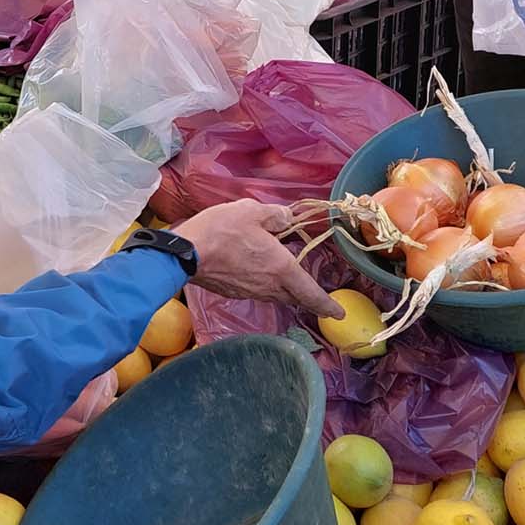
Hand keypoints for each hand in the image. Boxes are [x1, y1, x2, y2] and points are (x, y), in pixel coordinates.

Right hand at [172, 200, 344, 318]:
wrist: (185, 253)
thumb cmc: (221, 230)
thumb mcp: (251, 211)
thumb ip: (275, 215)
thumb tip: (289, 218)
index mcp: (281, 268)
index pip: (311, 293)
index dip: (327, 305)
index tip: (338, 313)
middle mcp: (269, 286)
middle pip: (295, 298)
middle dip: (309, 300)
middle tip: (320, 300)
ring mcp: (250, 291)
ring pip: (276, 296)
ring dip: (287, 292)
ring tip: (290, 282)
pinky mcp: (234, 292)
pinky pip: (258, 291)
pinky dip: (266, 286)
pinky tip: (258, 274)